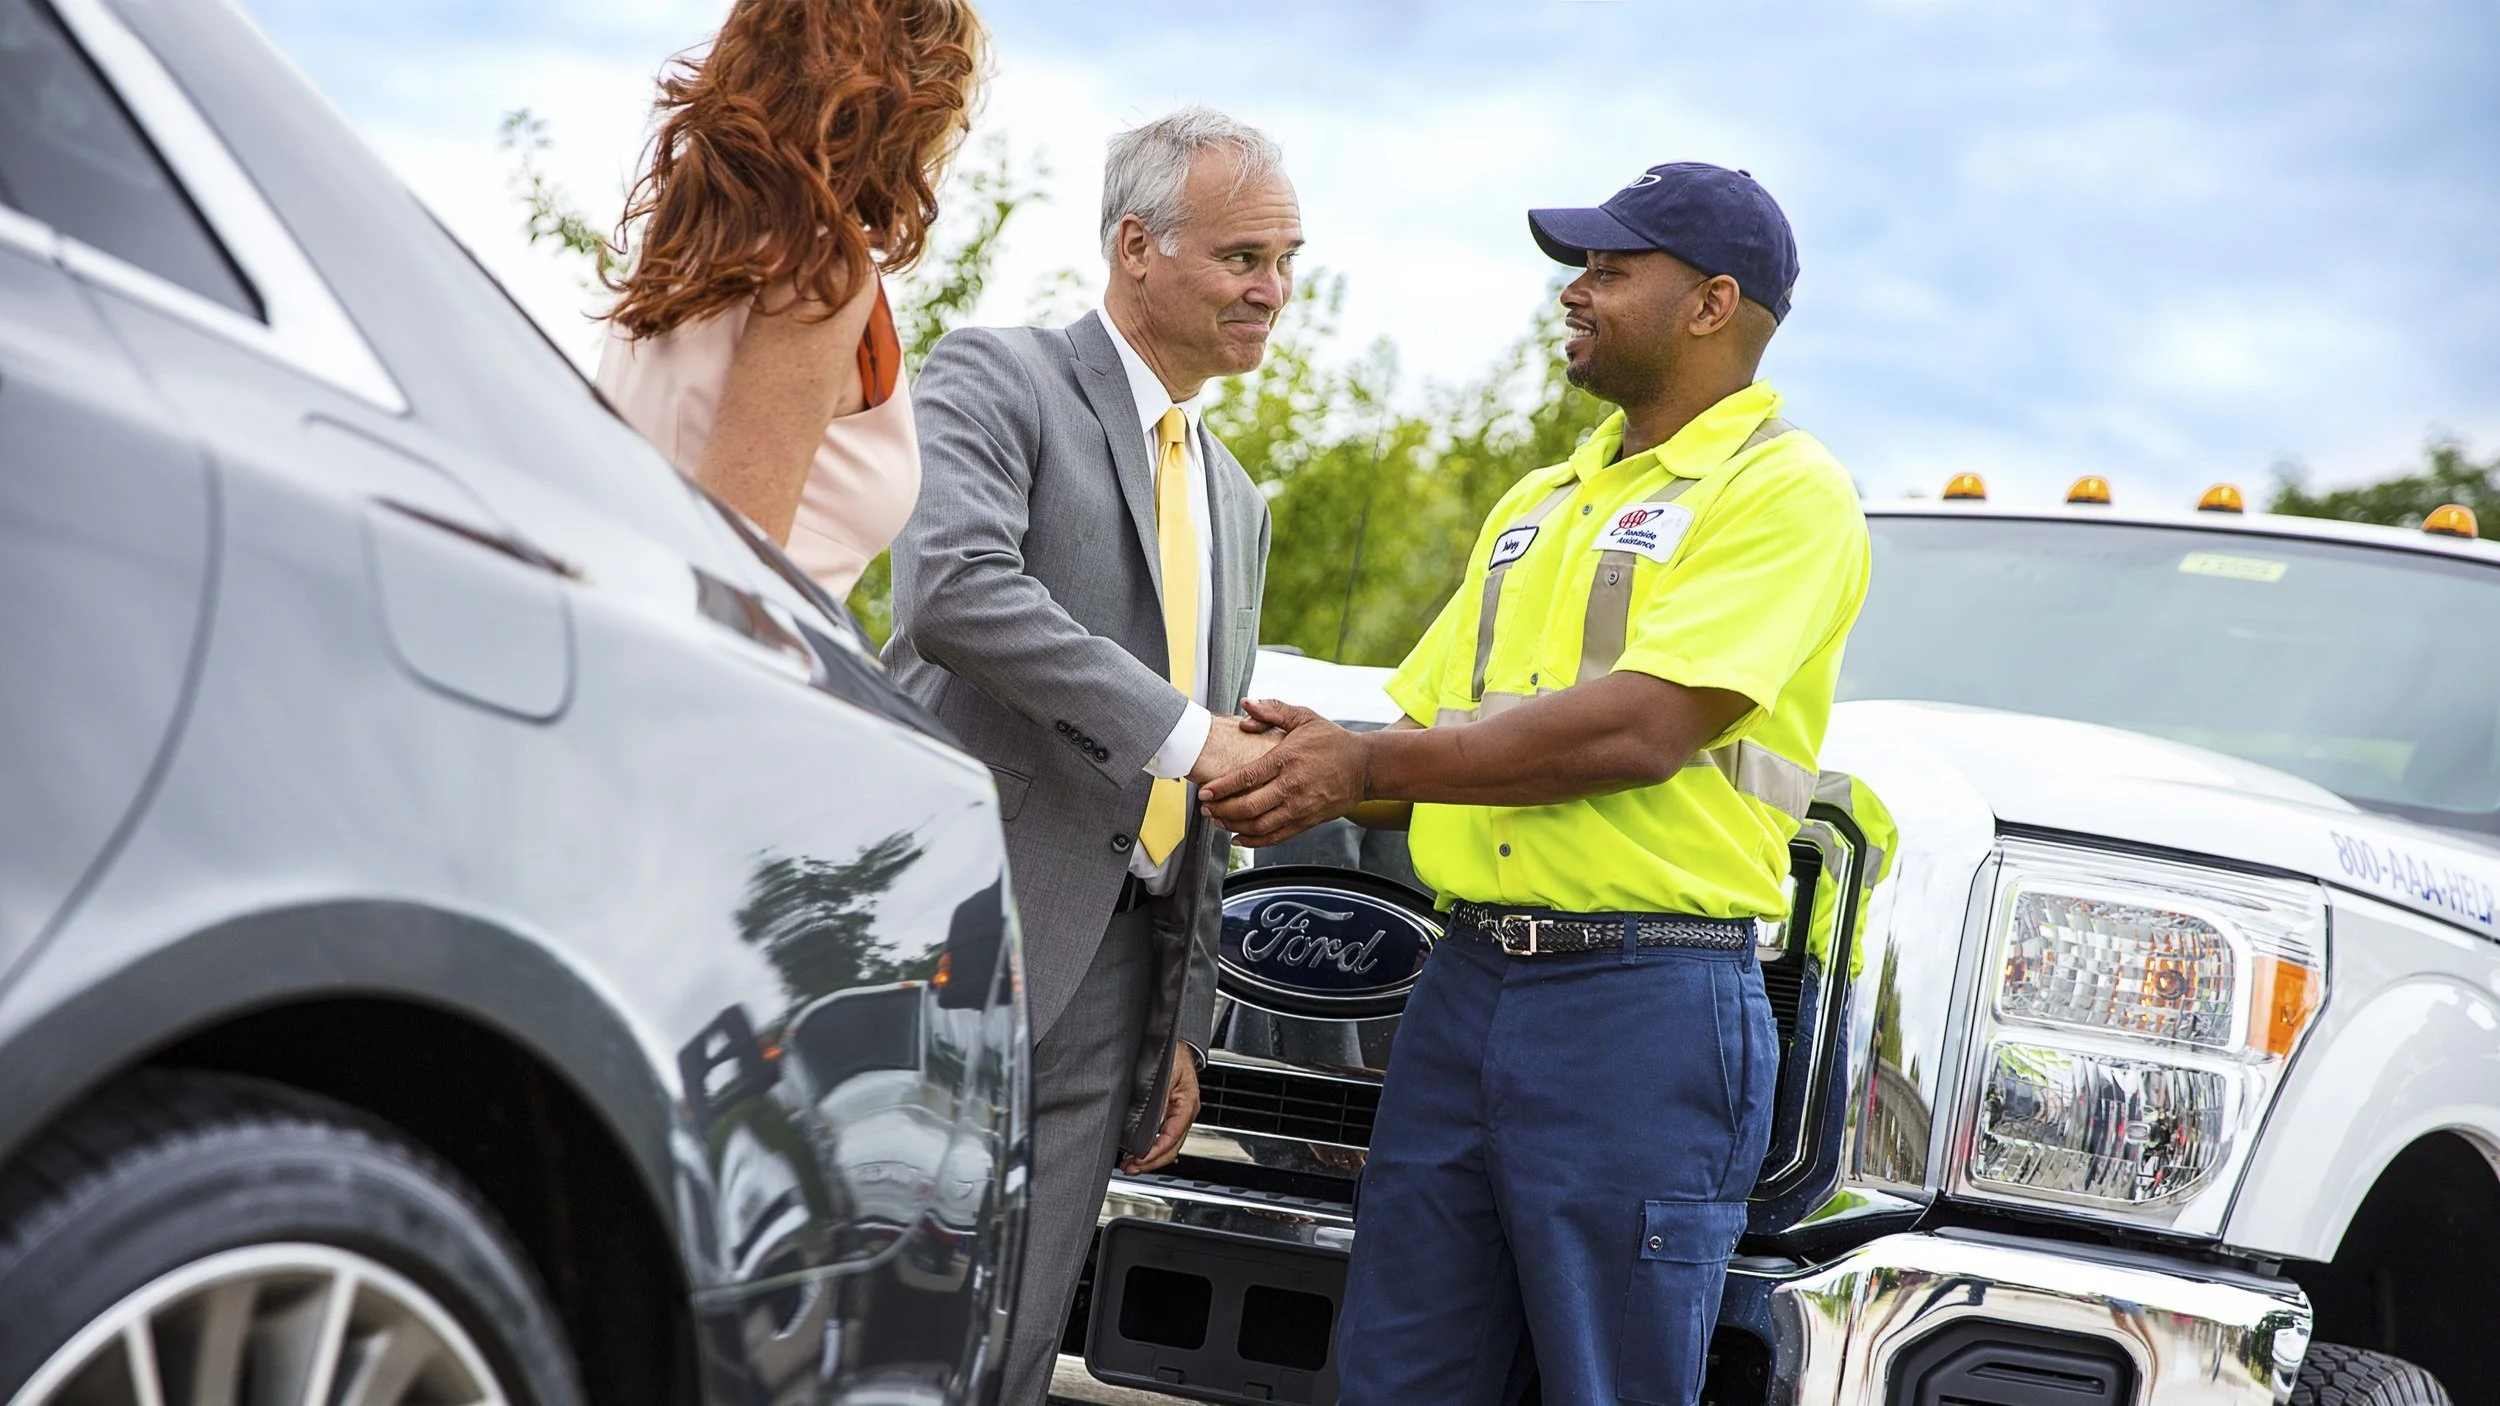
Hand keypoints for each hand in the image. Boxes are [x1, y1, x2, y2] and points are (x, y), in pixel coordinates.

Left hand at [1122, 1048, 1199, 1173]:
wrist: (1177, 1044)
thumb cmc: (1172, 1054)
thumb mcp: (1165, 1074)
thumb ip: (1159, 1100)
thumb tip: (1150, 1125)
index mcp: (1187, 1105)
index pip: (1171, 1137)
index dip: (1154, 1152)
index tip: (1138, 1158)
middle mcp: (1185, 1114)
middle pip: (1171, 1148)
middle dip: (1150, 1161)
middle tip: (1130, 1167)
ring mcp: (1180, 1116)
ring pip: (1168, 1146)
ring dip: (1150, 1157)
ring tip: (1130, 1165)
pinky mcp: (1172, 1114)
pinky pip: (1164, 1137)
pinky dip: (1151, 1147)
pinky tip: (1138, 1151)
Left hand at [1197, 700, 1369, 845]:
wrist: (1365, 767)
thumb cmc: (1333, 741)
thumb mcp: (1304, 717)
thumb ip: (1273, 711)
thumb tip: (1246, 705)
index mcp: (1287, 759)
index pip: (1246, 777)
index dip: (1221, 787)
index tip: (1204, 791)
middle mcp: (1292, 787)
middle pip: (1248, 806)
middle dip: (1221, 810)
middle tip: (1205, 807)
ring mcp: (1299, 807)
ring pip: (1259, 825)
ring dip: (1233, 826)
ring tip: (1217, 821)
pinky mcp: (1307, 822)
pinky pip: (1276, 837)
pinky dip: (1254, 841)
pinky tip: (1238, 837)